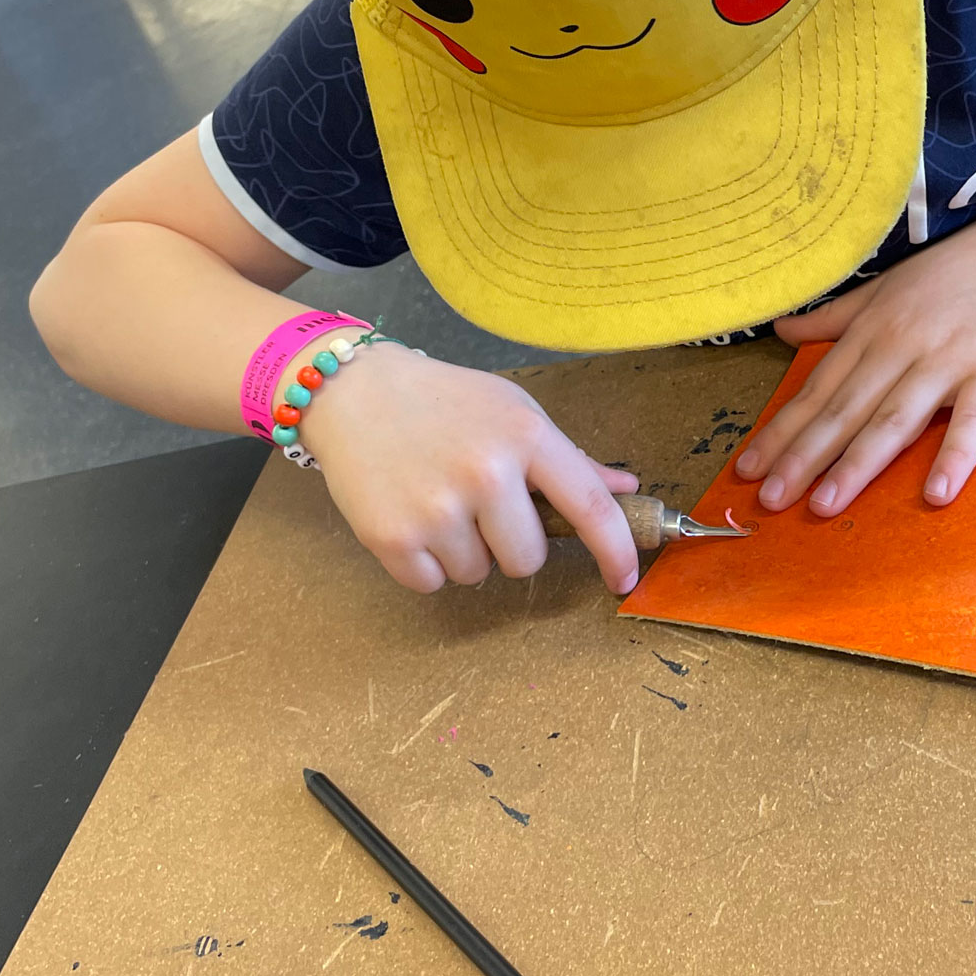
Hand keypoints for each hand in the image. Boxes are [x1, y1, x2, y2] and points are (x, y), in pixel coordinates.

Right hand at [298, 344, 640, 594]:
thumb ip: (568, 457)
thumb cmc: (442, 402)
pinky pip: (432, 583)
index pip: (590, 508)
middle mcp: (485, 473)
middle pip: (527, 560)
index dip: (616, 551)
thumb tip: (623, 488)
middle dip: (509, 546)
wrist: (352, 392)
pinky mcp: (392, 537)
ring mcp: (437, 508)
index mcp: (525, 437)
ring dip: (464, 552)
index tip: (623, 579)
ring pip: (477, 574)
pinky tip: (411, 519)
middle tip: (480, 507)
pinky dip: (425, 564)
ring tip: (438, 503)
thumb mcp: (513, 411)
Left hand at [734, 206, 975, 514]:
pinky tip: (936, 495)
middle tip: (769, 500)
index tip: (747, 469)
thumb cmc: (958, 270)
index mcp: (872, 330)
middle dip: (803, 457)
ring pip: (895, 419)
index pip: (818, 390)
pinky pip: (973, 421)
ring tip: (825, 506)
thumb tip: (781, 332)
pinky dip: (954, 457)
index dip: (782, 431)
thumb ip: (835, 318)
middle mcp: (900, 346)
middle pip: (845, 410)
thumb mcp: (886, 287)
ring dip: (857, 464)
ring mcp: (948, 360)